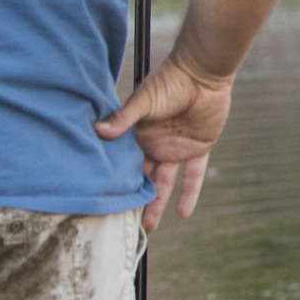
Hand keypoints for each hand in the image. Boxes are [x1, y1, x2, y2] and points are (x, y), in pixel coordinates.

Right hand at [98, 53, 236, 231]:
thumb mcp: (144, 101)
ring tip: (150, 227)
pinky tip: (182, 215)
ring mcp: (176, 148)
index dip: (118, 182)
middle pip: (143, 178)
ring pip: (165, 182)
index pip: (125, 164)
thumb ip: (124, 118)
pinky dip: (189, 194)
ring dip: (157, 203)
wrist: (202, 72)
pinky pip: (194, 176)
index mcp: (137, 135)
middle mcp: (154, 145)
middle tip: (125, 225)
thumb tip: (97, 130)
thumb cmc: (169, 81)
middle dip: (135, 200)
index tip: (105, 204)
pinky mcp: (198, 148)